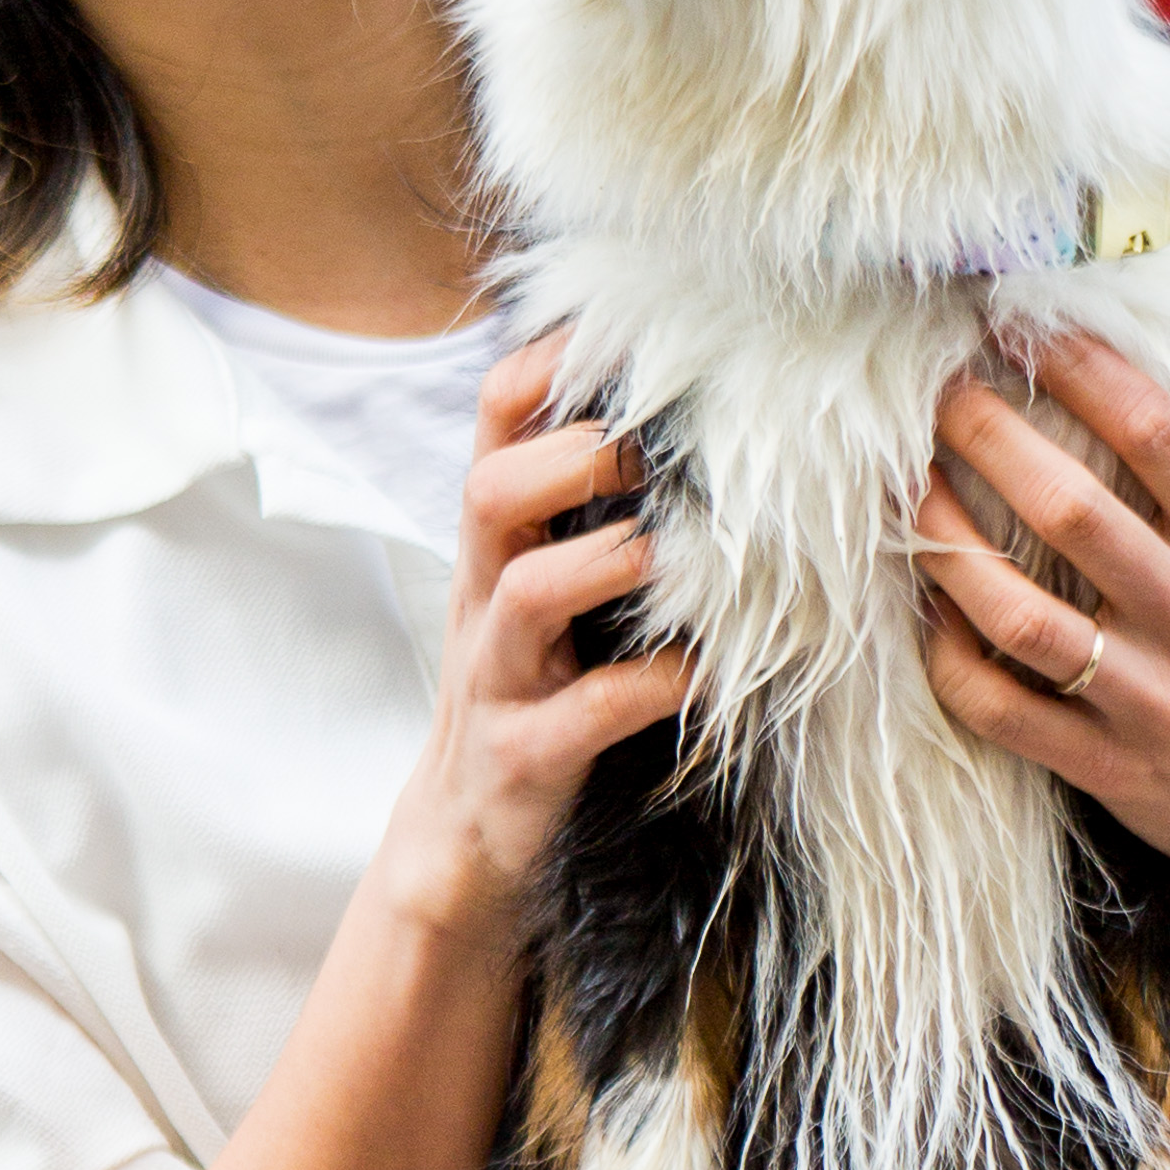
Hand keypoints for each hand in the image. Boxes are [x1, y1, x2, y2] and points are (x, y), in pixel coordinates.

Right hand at [372, 344, 690, 944]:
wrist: (462, 842)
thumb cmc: (534, 698)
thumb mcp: (549, 597)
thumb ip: (590, 516)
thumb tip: (688, 419)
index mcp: (498, 548)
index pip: (494, 424)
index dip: (547, 366)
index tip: (622, 328)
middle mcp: (486, 601)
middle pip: (490, 491)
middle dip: (573, 456)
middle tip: (657, 445)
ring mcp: (499, 679)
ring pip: (524, 594)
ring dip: (605, 561)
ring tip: (676, 550)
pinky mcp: (525, 758)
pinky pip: (586, 713)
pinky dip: (652, 686)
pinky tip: (707, 671)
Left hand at [913, 331, 1169, 938]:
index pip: (1156, 432)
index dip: (1080, 367)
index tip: (1025, 326)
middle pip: (1071, 510)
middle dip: (990, 436)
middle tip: (940, 391)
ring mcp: (1150, 697)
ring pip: (1020, 616)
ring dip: (949, 546)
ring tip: (911, 489)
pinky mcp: (1111, 766)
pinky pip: (1004, 711)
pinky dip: (952, 660)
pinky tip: (927, 611)